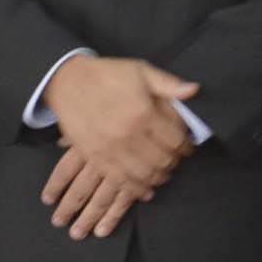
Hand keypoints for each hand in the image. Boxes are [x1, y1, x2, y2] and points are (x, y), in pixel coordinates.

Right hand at [41, 54, 199, 236]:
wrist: (68, 81)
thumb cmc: (106, 75)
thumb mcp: (140, 70)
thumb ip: (168, 84)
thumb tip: (194, 91)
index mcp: (143, 113)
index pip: (175, 140)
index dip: (186, 146)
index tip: (187, 146)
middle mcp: (128, 135)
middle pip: (162, 160)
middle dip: (174, 162)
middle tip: (175, 159)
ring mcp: (110, 149)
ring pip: (144, 175)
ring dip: (158, 177)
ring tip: (162, 173)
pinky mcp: (95, 158)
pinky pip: (120, 181)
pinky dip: (136, 189)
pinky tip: (144, 190)